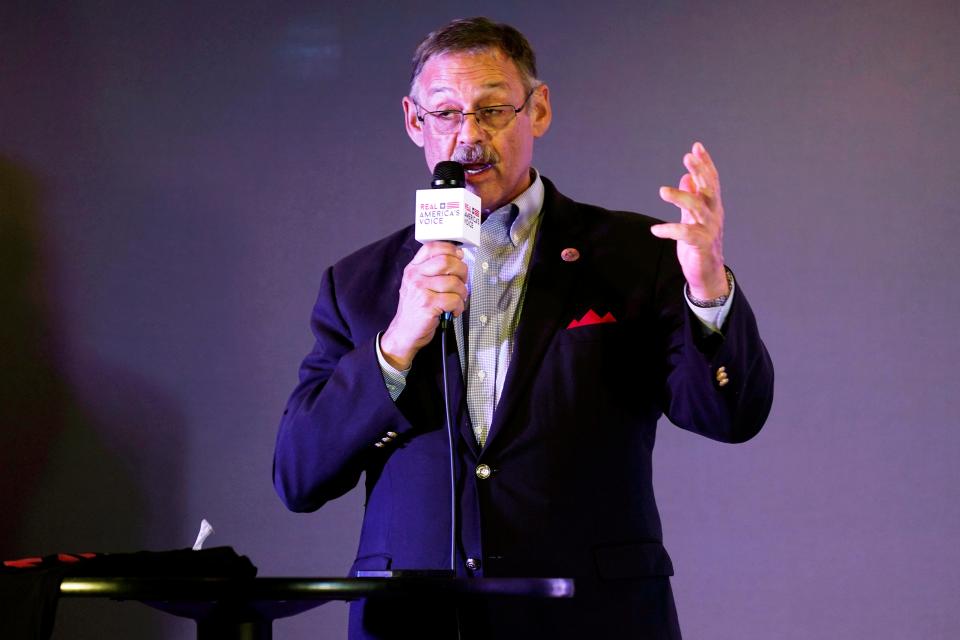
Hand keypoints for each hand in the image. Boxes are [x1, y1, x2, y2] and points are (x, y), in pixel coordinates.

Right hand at [380, 241, 467, 369]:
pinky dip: (459, 306)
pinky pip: (454, 300)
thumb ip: (432, 271)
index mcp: (413, 269)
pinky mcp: (428, 305)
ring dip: (462, 292)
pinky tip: (453, 310)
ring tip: (458, 299)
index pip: (432, 247)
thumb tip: (457, 258)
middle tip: (463, 281)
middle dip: (462, 271)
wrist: (404, 332)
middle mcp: (415, 277)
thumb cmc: (415, 309)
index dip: (450, 249)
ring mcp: (420, 290)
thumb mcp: (417, 284)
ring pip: (454, 282)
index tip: (459, 256)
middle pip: (446, 261)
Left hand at [651, 141, 728, 299]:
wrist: (707, 272)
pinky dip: (670, 230)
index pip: (711, 181)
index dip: (705, 163)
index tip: (696, 146)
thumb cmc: (699, 243)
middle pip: (709, 189)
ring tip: (662, 191)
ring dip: (680, 197)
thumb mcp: (693, 217)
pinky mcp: (701, 245)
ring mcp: (709, 229)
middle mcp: (714, 215)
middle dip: (700, 171)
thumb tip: (686, 177)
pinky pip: (686, 233)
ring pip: (697, 208)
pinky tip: (655, 230)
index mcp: (712, 206)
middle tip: (687, 157)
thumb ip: (691, 197)